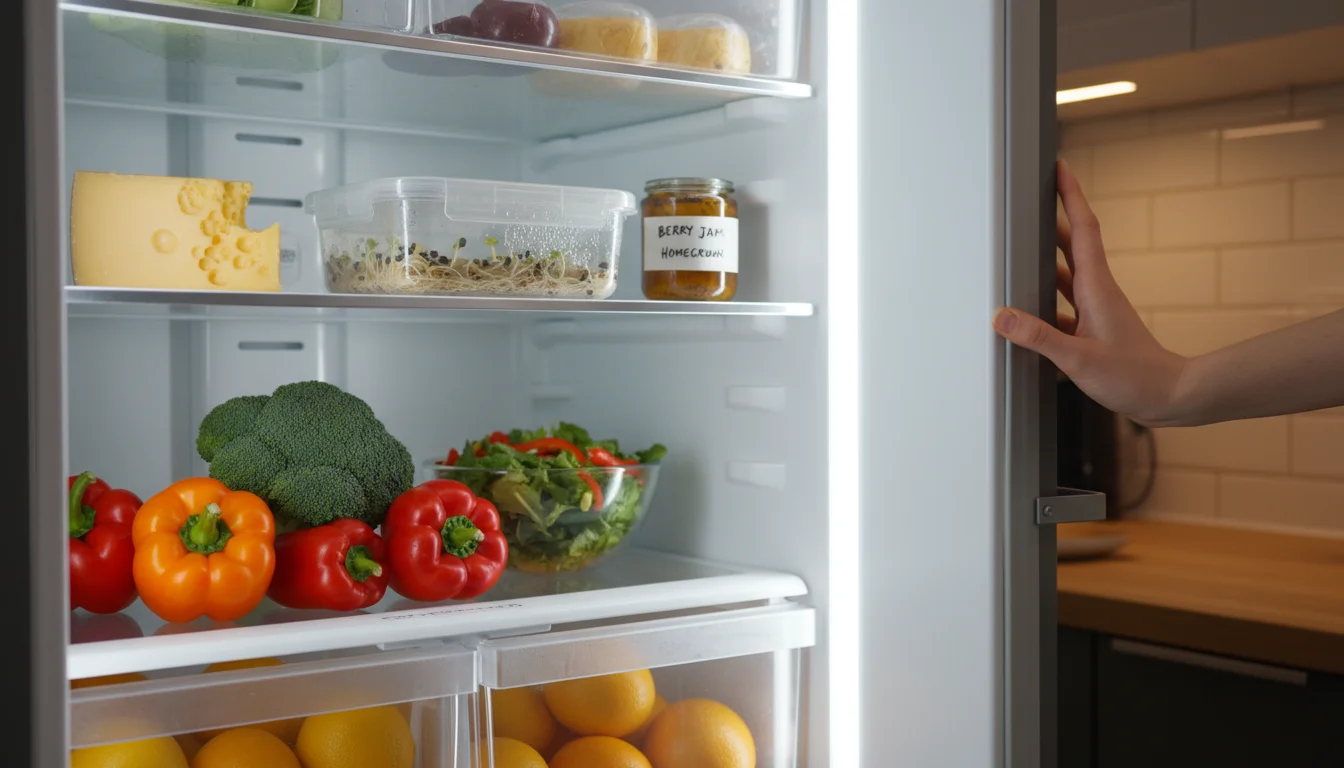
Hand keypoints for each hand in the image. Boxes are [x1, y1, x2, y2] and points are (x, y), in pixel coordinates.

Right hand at [992, 161, 1191, 426]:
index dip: (1071, 196)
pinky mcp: (1094, 329)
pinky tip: (1028, 311)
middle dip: (1052, 217)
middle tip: (1032, 197)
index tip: (1060, 169)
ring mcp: (1096, 310)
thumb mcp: (1078, 358)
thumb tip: (1001, 315)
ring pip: (1066, 274)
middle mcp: (1097, 293)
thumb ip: (1037, 336)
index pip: (1082, 230)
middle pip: (1071, 244)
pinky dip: (1045, 298)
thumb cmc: (1134, 376)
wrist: (1170, 397)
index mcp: (1097, 288)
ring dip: (1046, 257)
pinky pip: (1063, 304)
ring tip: (1020, 246)